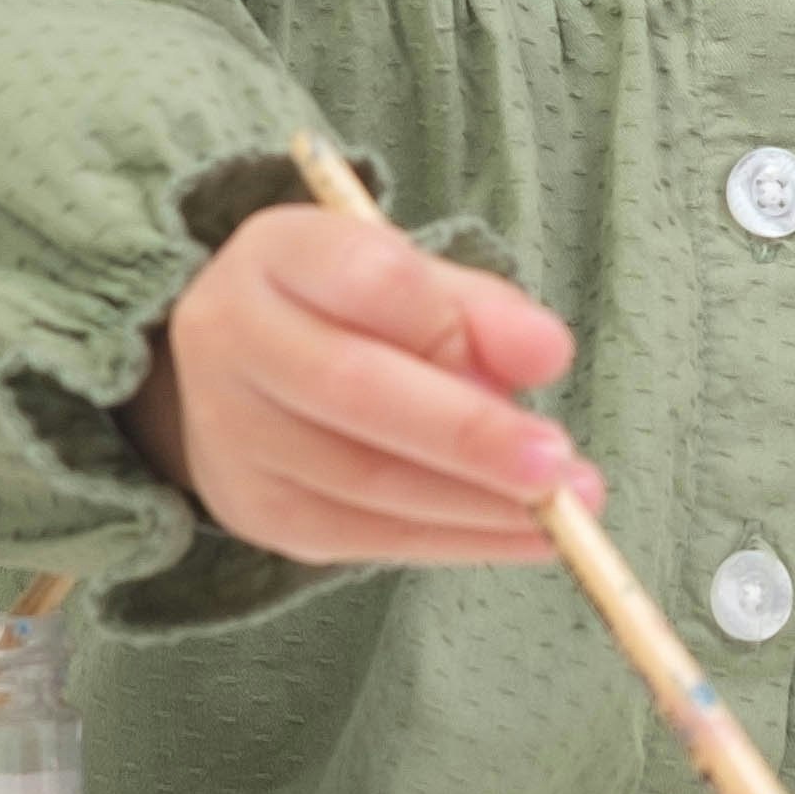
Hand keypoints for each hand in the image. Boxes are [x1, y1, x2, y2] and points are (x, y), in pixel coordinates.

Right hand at [118, 201, 593, 563]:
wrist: (235, 371)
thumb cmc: (346, 310)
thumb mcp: (412, 279)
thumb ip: (480, 310)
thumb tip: (547, 356)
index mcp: (275, 254)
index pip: (365, 277)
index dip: (454, 322)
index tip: (550, 358)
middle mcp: (231, 336)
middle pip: (355, 388)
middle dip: (470, 434)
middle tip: (558, 466)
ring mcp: (232, 432)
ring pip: (364, 478)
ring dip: (476, 503)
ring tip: (563, 511)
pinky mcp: (257, 509)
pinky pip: (364, 536)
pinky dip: (455, 540)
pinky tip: (524, 537)